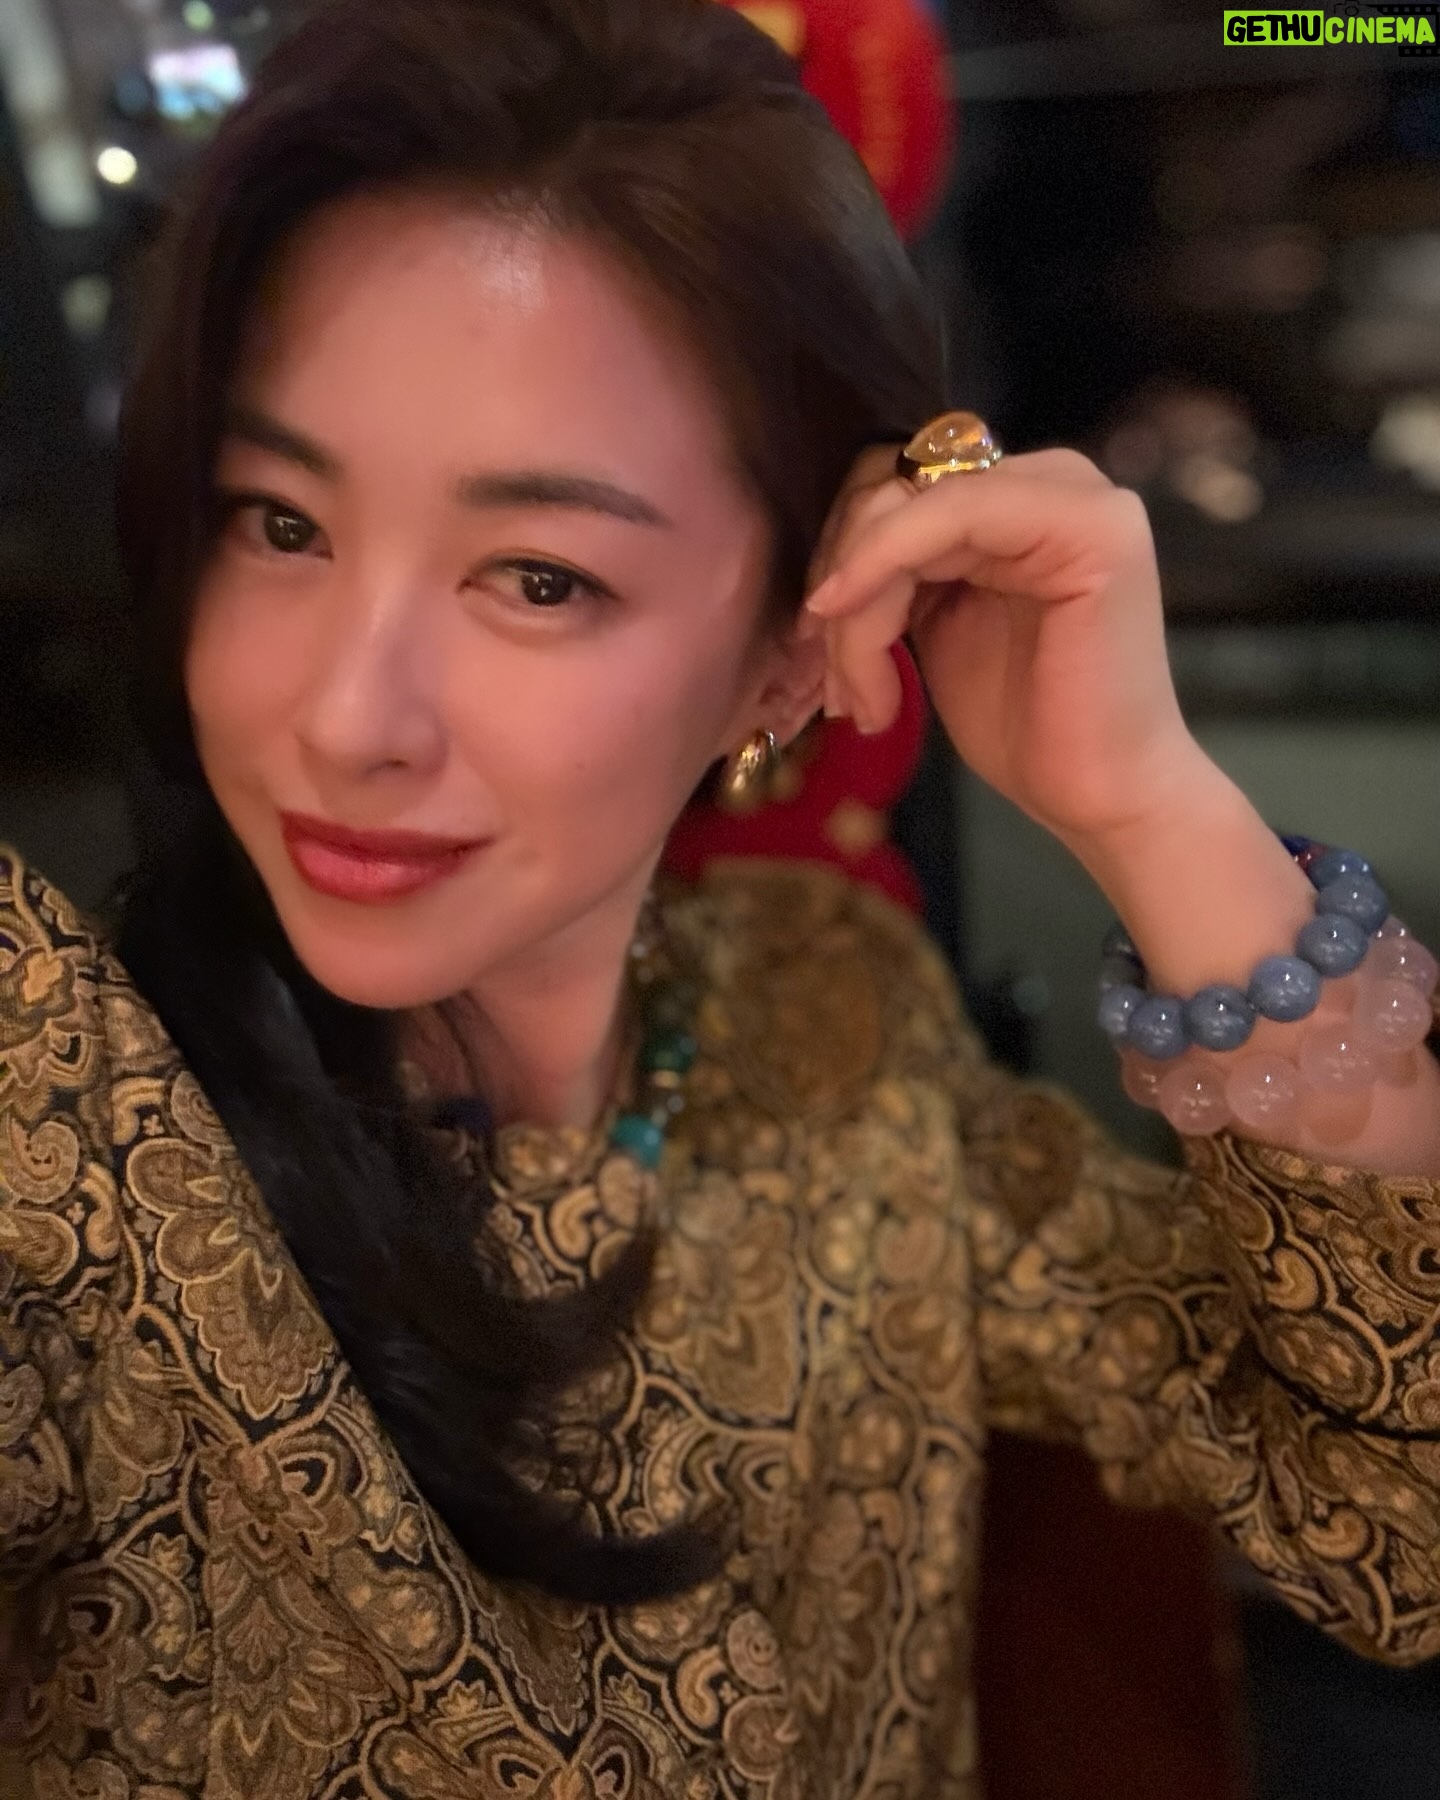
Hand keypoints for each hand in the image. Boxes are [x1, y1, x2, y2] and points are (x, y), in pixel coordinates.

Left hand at [802, 442, 1206, 852]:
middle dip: (843, 582)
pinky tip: (856, 635)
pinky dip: (882, 566)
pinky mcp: (1089, 525)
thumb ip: (901, 571)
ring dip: (861, 608)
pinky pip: (949, 514)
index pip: (898, 482)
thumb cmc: (1025, 726)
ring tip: (864, 698)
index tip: (809, 634)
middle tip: (832, 681)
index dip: (837, 550)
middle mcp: (1053, 479)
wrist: (1095, 795)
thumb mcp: (938, 626)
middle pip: (897, 487)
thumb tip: (825, 556)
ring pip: (910, 509)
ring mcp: (1078, 494)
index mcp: (1019, 498)